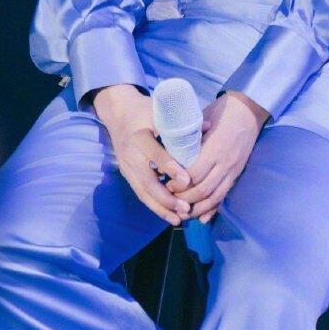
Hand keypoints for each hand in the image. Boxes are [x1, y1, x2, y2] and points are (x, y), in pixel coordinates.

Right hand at [94, 91, 193, 226]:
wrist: (118, 113)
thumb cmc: (144, 110)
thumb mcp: (161, 110)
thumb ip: (182, 121)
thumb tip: (209, 127)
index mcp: (139, 136)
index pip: (155, 154)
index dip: (170, 168)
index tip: (187, 180)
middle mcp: (130, 154)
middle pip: (146, 181)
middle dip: (166, 197)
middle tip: (186, 208)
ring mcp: (126, 167)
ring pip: (143, 192)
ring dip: (161, 208)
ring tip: (179, 219)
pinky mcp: (127, 175)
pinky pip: (141, 194)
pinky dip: (155, 206)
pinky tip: (170, 216)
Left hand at [171, 90, 269, 223]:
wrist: (249, 109)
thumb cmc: (222, 111)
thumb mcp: (202, 120)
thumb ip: (189, 138)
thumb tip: (169, 152)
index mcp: (214, 148)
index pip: (193, 174)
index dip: (178, 184)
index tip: (166, 184)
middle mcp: (225, 162)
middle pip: (202, 190)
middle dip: (184, 199)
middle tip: (170, 199)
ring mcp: (233, 169)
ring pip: (214, 197)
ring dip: (198, 208)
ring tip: (183, 213)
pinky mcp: (238, 173)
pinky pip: (225, 195)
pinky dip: (213, 208)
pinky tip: (202, 217)